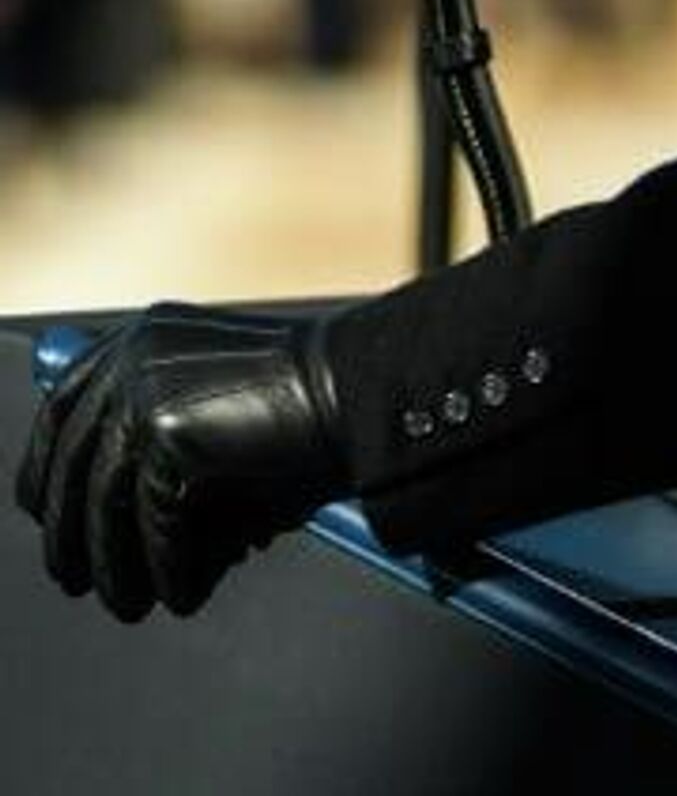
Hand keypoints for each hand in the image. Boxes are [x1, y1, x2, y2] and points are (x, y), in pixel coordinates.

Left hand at [14, 302, 348, 621]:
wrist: (363, 394)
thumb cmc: (311, 405)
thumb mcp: (220, 407)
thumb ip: (162, 444)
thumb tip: (117, 525)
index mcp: (143, 339)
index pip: (63, 410)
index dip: (49, 471)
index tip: (48, 514)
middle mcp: (135, 357)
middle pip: (74, 463)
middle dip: (73, 535)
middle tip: (80, 580)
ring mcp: (148, 392)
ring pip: (105, 504)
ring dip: (118, 566)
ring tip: (134, 603)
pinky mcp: (168, 434)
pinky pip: (154, 525)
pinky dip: (169, 569)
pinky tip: (187, 591)